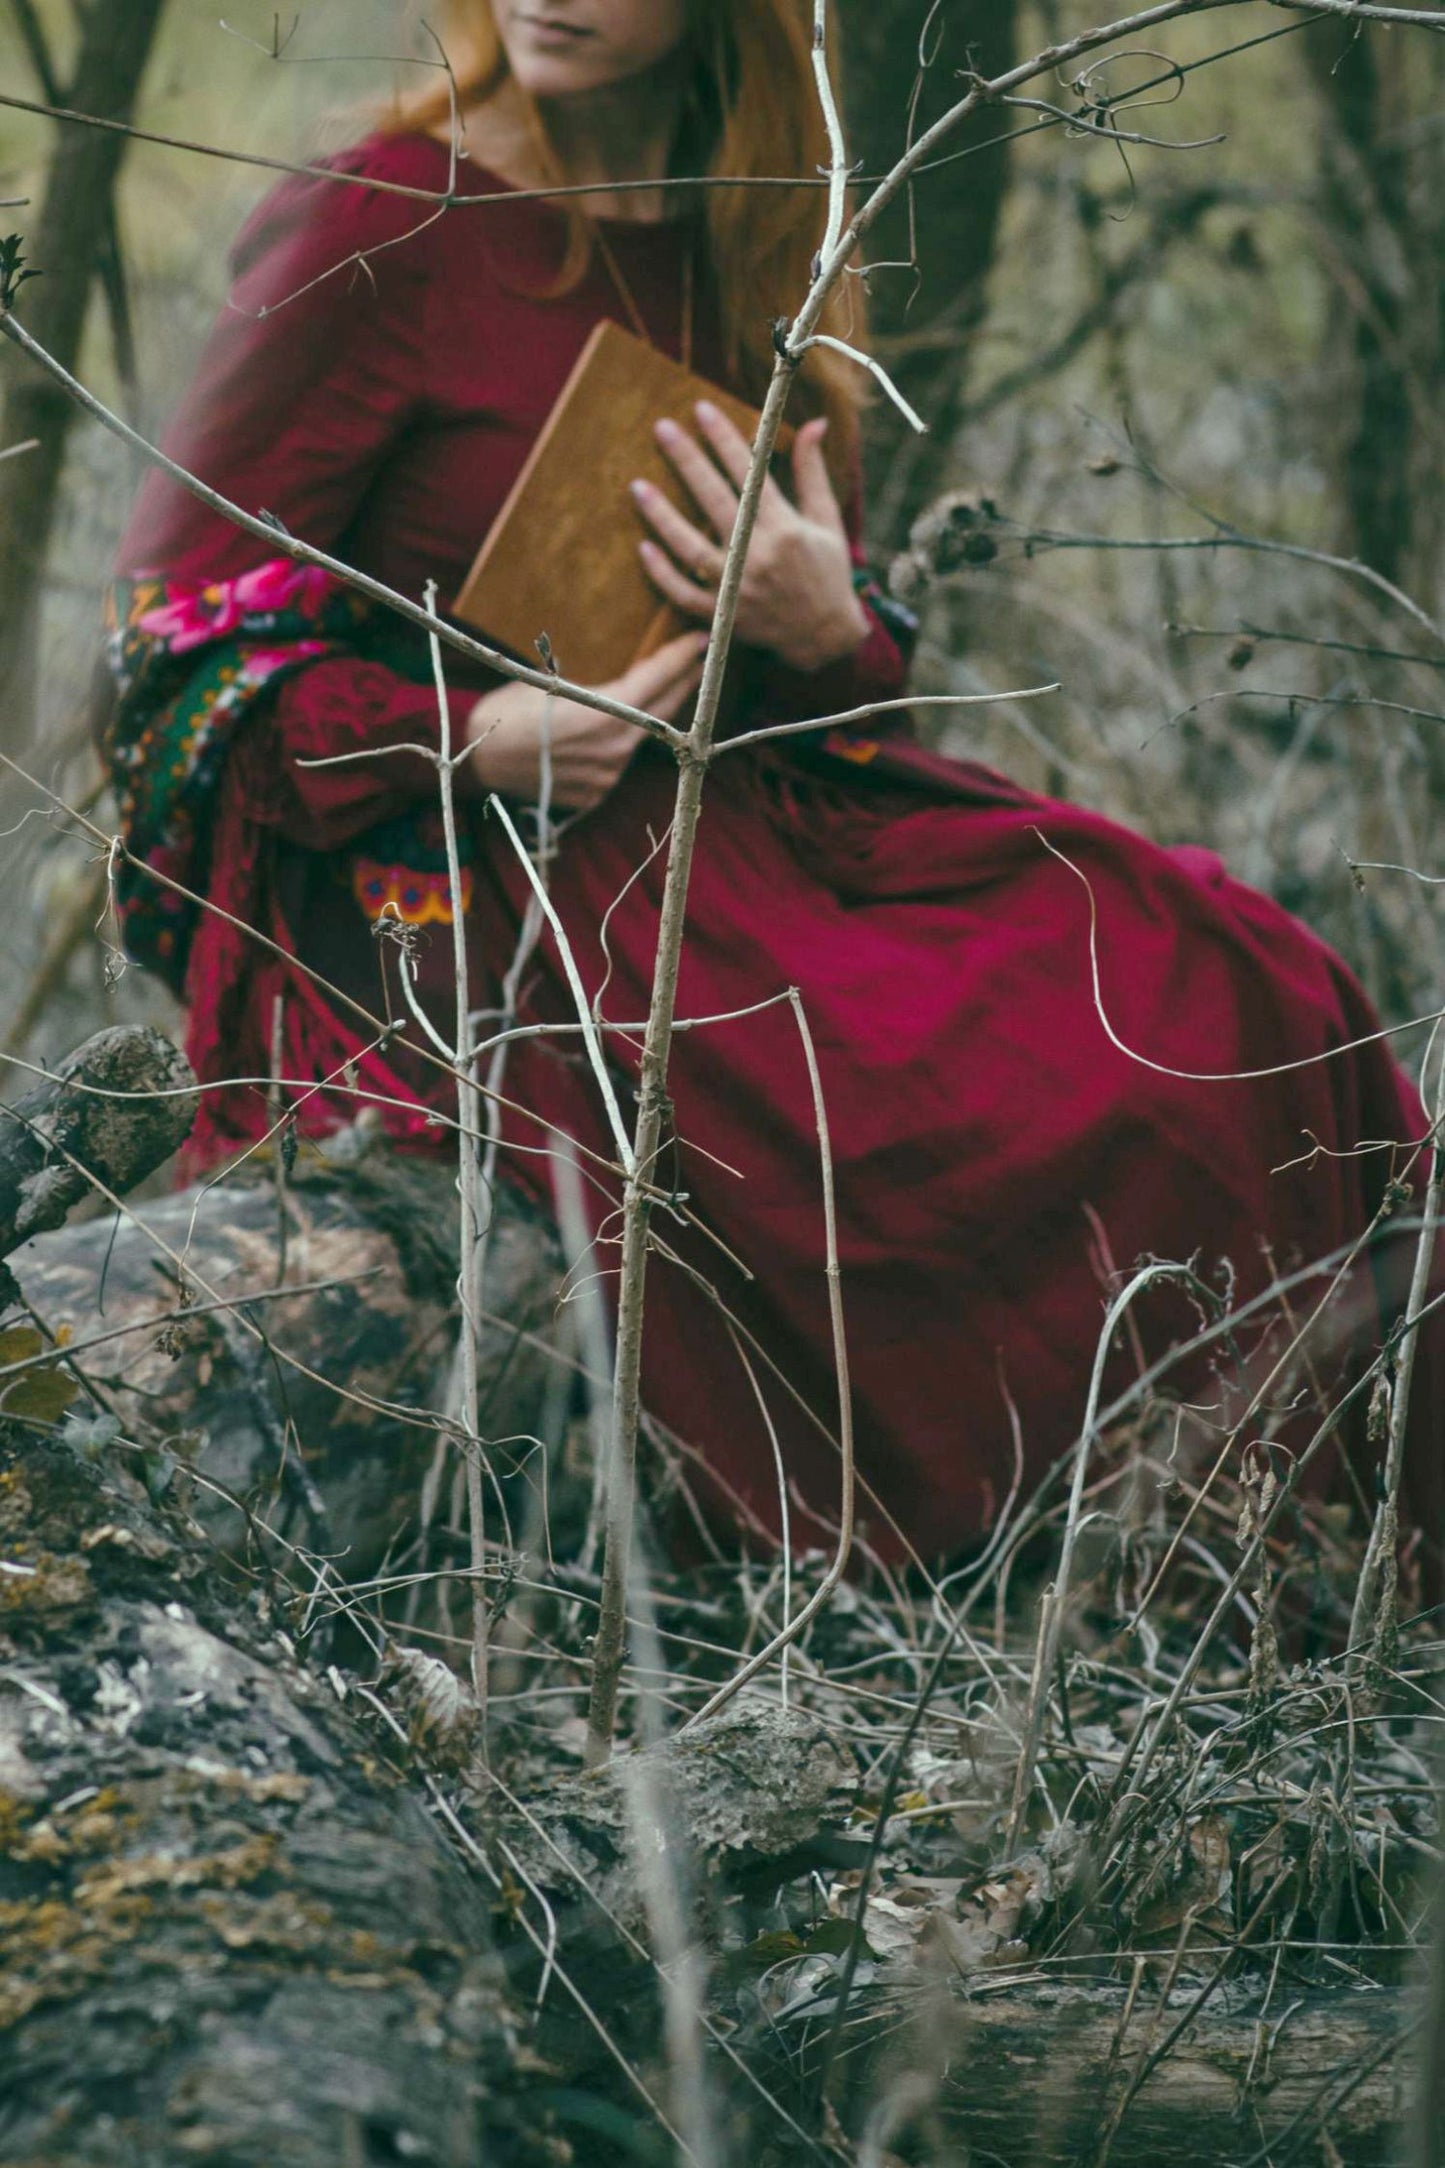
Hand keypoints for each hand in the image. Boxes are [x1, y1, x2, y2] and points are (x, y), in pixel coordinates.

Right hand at [465, 631, 706, 811]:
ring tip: (662, 690)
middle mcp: (613, 749)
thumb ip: (592, 687)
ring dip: (649, 716)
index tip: (699, 641)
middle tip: (697, 662)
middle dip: (681, 684)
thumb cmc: (504, 713)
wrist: (476, 761)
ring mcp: (607, 775)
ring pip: (639, 738)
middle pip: (660, 712)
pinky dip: (620, 743)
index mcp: (601, 714)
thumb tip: (623, 675)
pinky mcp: (596, 794)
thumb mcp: (546, 684)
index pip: (654, 682)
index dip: (679, 659)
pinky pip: (617, 762)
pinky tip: (616, 728)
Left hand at [631, 404, 870, 674]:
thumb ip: (812, 472)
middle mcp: (759, 557)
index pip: (749, 475)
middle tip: (662, 428)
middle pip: (716, 501)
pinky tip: (644, 547)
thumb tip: (814, 422)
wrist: (825, 638)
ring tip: (637, 485)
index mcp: (786, 529)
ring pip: (691, 548)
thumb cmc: (827, 573)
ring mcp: (737, 588)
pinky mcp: (723, 615)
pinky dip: (663, 574)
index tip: (702, 410)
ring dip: (662, 517)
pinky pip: (685, 594)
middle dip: (688, 461)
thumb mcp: (827, 521)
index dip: (725, 440)